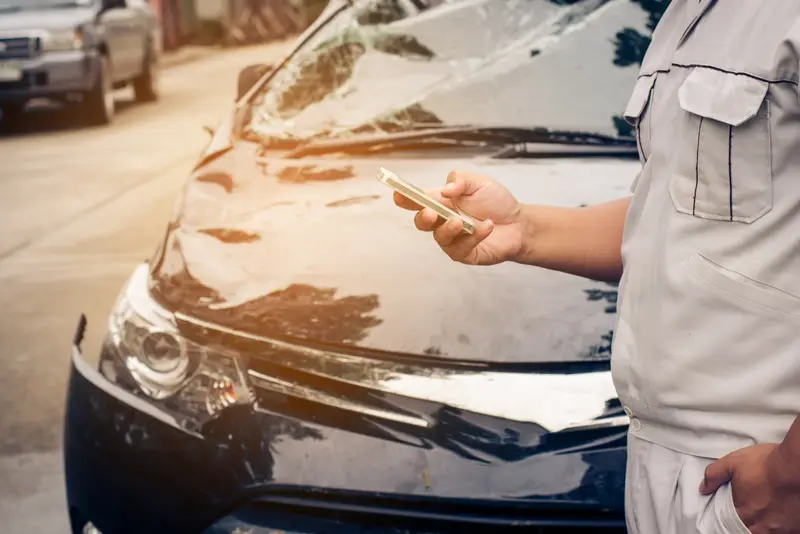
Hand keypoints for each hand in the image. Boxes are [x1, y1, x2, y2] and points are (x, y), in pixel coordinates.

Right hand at [393, 170, 524, 264]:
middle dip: (422, 218)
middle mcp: (442, 221)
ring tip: (461, 222)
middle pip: (422, 222)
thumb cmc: (497, 202)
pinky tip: (487, 226)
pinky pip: (461, 248)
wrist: (519, 224)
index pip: (418, 199)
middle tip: (431, 212)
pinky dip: (474, 236)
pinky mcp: (464, 253)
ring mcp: (452, 239)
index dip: (405, 197)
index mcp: (442, 201)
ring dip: (448, 229)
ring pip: (439, 237)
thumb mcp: (481, 182)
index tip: (398, 194)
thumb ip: (462, 180)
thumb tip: (445, 190)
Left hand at [700, 443, 799, 532]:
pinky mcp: (796, 526)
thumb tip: (704, 487)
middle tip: (747, 510)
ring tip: (762, 512)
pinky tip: (778, 516)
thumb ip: (714, 475)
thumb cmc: (768, 464)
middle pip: (747, 530)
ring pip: (766, 533)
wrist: (796, 466)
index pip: (728, 524)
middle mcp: (762, 525)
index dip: (727, 518)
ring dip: (762, 525)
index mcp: (743, 512)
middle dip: (744, 523)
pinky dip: (780, 527)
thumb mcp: (732, 462)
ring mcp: (781, 528)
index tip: (730, 512)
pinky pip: (785, 532)